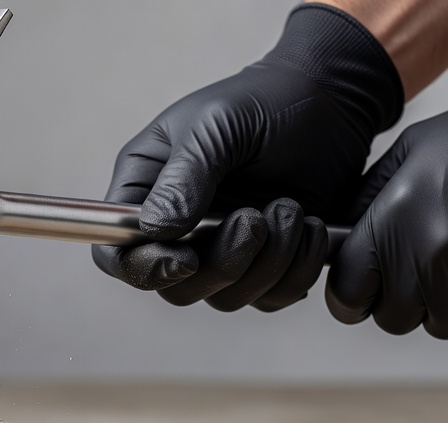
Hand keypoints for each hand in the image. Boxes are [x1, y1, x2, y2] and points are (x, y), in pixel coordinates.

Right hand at [92, 4, 401, 311]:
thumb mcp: (217, 124)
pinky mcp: (266, 262)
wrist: (332, 101)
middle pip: (174, 287)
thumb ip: (184, 176)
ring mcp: (222, 249)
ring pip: (226, 297)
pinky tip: (312, 226)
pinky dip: (296, 270)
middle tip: (256, 218)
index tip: (185, 259)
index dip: (142, 268)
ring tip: (291, 210)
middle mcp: (177, 227)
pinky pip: (271, 297)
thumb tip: (154, 229)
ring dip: (266, 263)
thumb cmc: (264, 101)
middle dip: (220, 264)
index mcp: (145, 189)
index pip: (116, 252)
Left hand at [328, 26, 447, 338]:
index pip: (346, 291)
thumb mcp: (413, 152)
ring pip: (441, 323)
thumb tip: (337, 243)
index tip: (364, 289)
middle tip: (433, 264)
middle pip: (392, 317)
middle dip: (405, 298)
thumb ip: (368, 203)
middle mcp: (431, 252)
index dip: (352, 295)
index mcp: (396, 217)